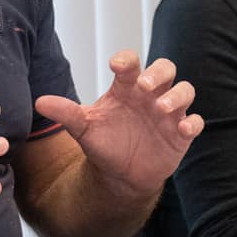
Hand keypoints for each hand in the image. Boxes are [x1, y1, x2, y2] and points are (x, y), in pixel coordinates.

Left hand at [36, 52, 204, 201]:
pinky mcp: (182, 133)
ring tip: (163, 108)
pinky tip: (182, 129)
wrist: (120, 175)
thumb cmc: (103, 144)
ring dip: (177, 96)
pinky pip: (196, 121)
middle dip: (159, 73)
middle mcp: (150, 95)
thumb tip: (40, 101)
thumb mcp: (83, 128)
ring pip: (185, 90)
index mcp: (126, 88)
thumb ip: (66, 113)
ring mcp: (169, 113)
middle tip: (145, 85)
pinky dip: (193, 122)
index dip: (127, 60)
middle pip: (165, 69)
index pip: (131, 63)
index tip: (116, 65)